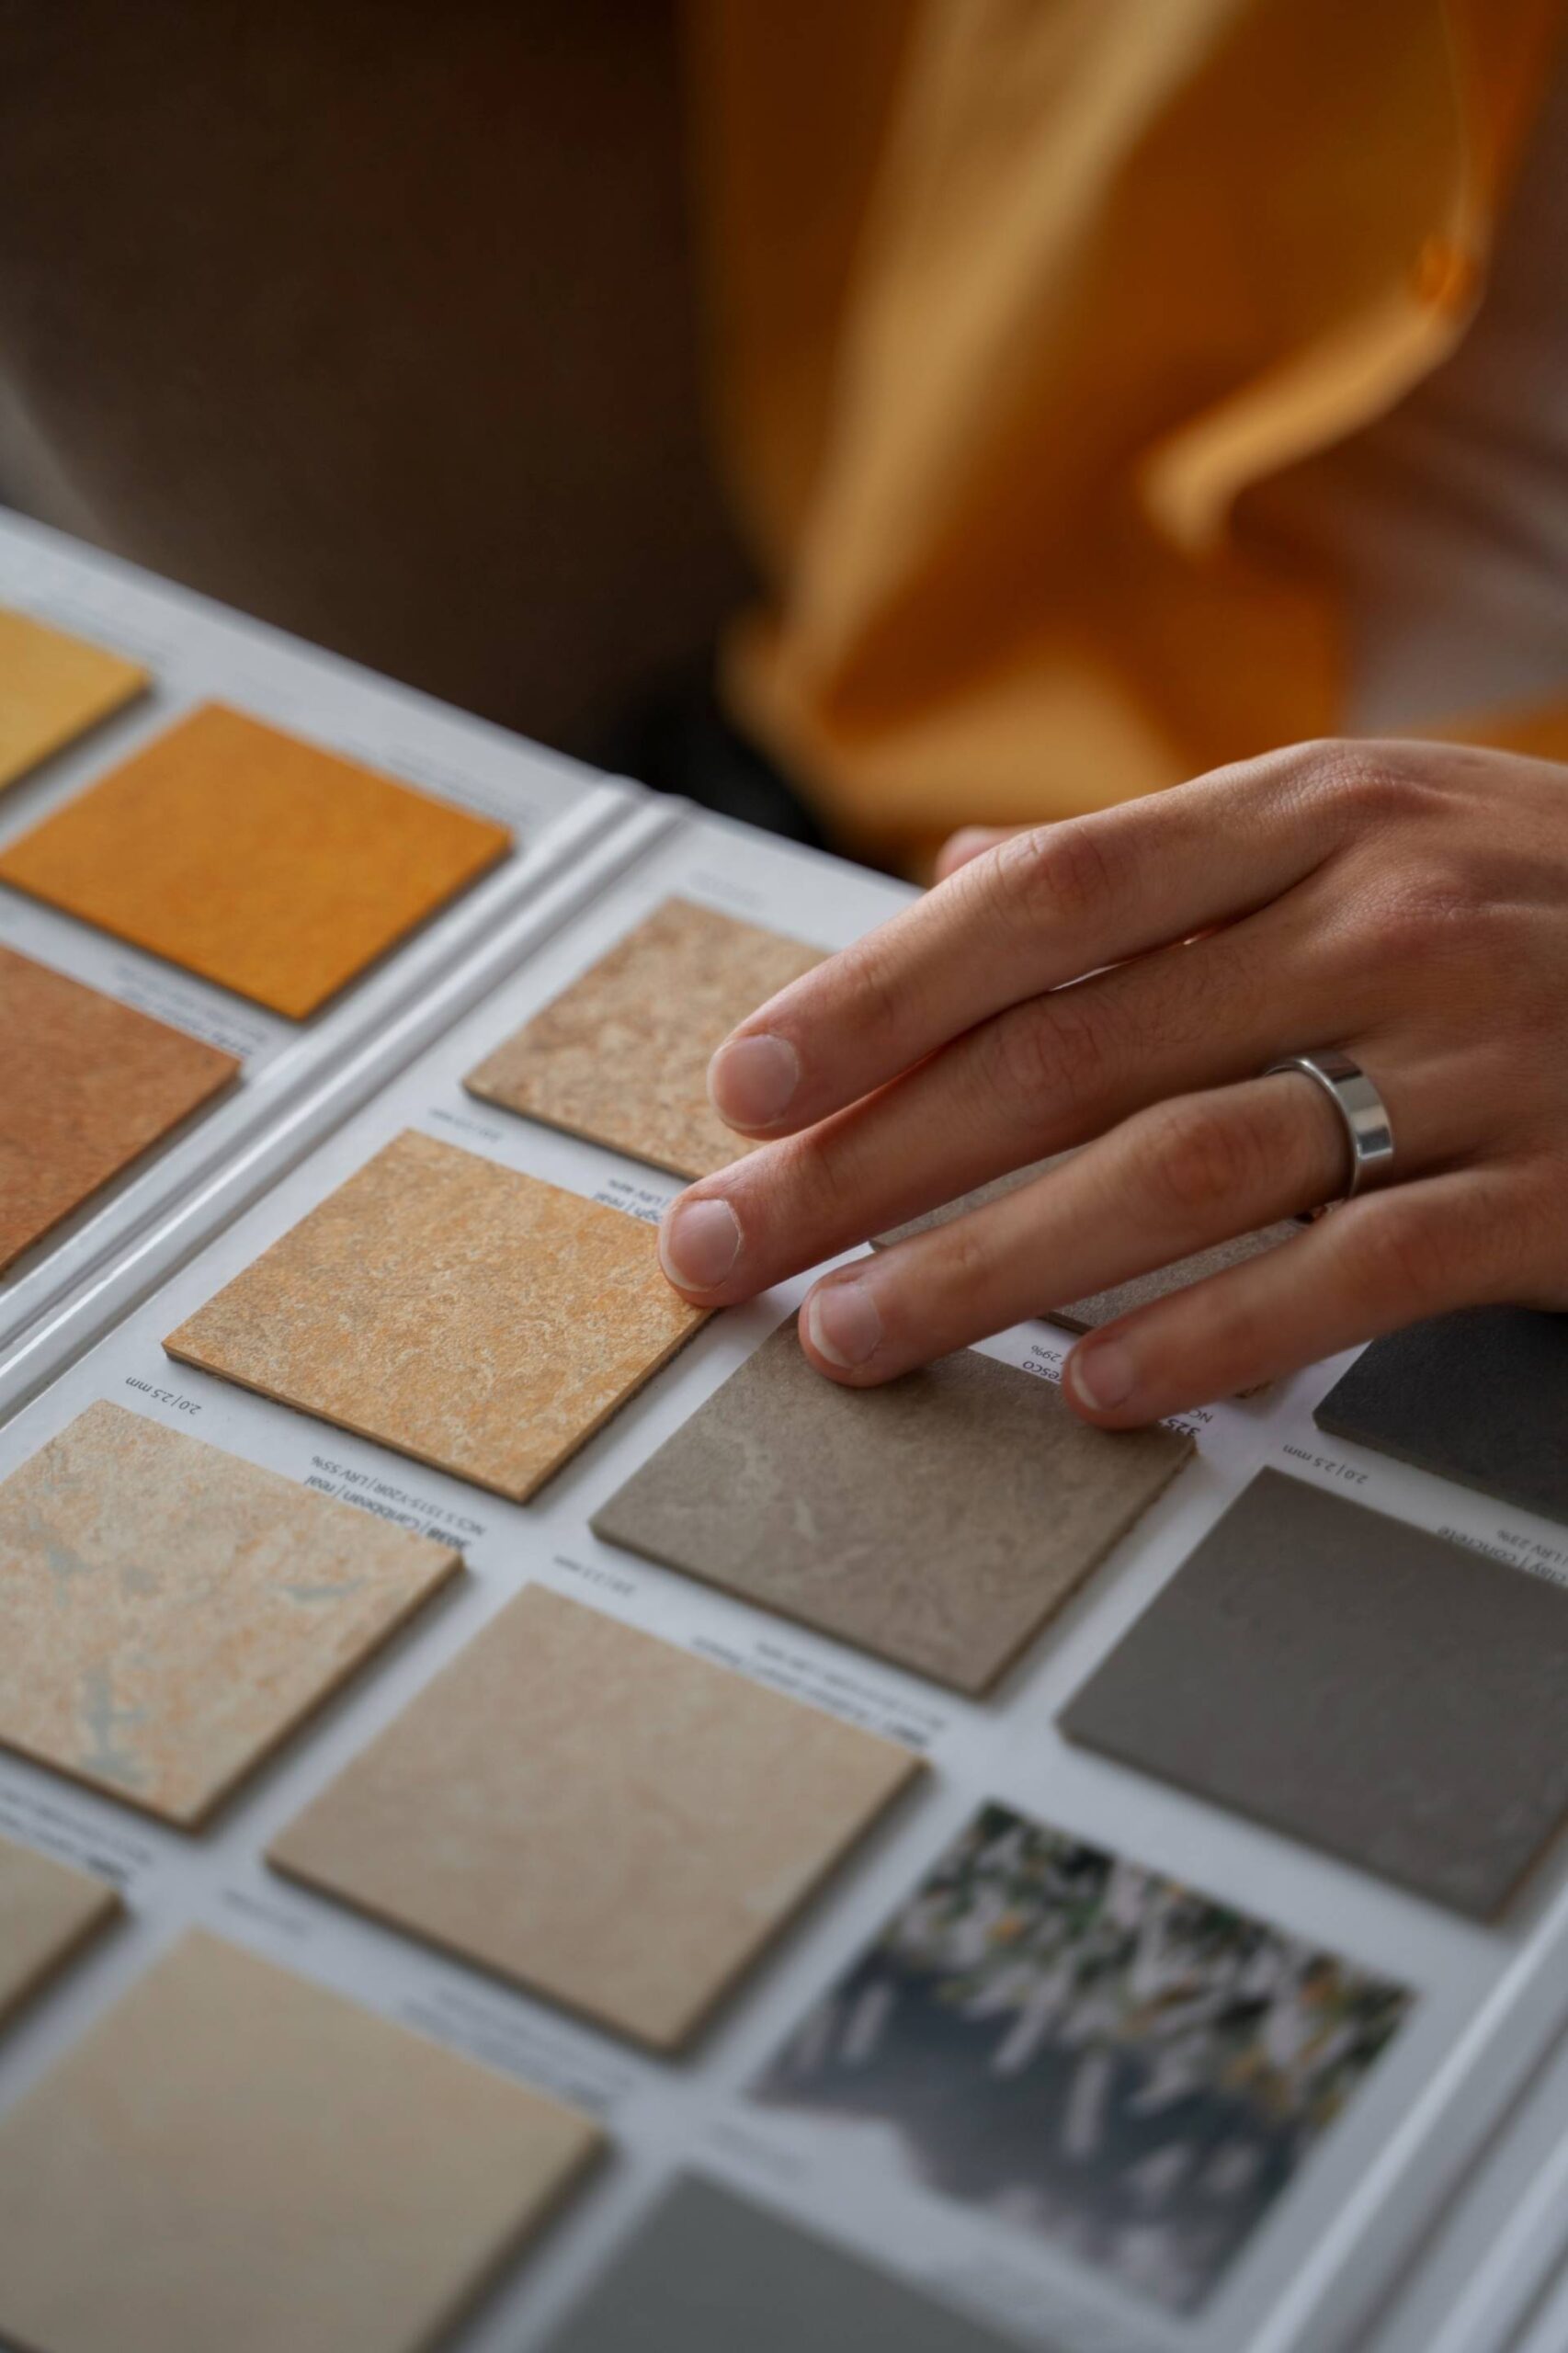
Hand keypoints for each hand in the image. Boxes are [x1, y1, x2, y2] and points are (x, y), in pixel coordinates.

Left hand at [656, 739, 1567, 1423]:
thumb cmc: (1546, 899)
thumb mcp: (1371, 826)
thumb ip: (1164, 868)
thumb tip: (959, 879)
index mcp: (1313, 815)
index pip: (1050, 898)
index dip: (880, 991)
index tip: (748, 1084)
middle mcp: (1379, 920)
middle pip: (1070, 1051)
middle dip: (872, 1162)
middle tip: (731, 1246)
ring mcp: (1474, 1059)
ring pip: (1179, 1171)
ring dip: (990, 1268)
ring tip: (856, 1336)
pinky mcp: (1551, 1196)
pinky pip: (1349, 1275)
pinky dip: (1208, 1338)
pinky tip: (1091, 1395)